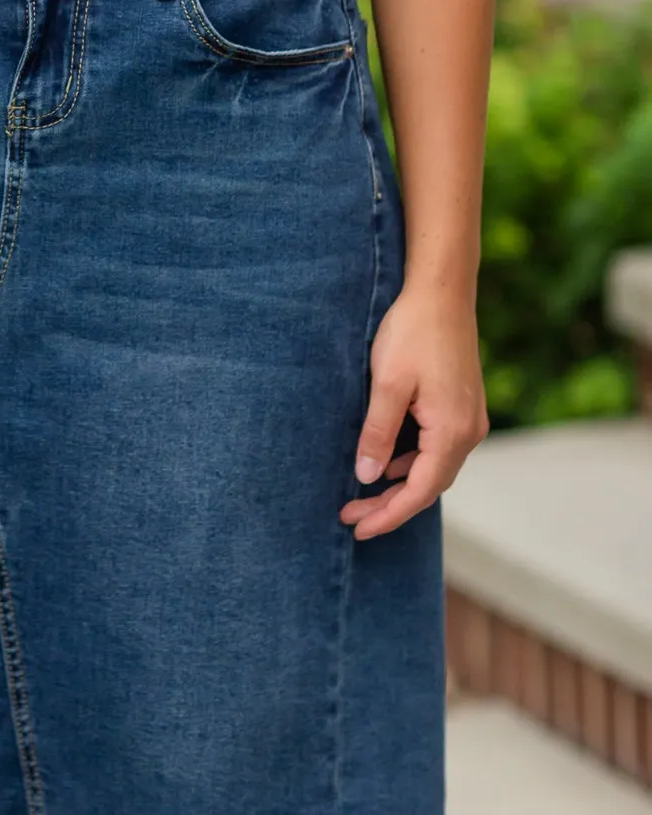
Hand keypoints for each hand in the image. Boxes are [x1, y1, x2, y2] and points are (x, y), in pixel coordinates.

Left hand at [340, 287, 488, 541]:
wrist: (441, 292)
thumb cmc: (412, 332)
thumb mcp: (387, 384)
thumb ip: (378, 433)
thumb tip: (367, 477)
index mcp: (453, 433)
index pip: (419, 491)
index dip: (388, 515)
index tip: (357, 529)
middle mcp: (470, 433)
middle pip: (428, 485)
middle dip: (389, 505)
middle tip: (351, 516)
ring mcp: (470, 420)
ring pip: (433, 467)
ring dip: (400, 483)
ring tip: (362, 495)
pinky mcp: (463, 406)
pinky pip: (438, 448)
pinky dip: (412, 461)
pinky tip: (387, 461)